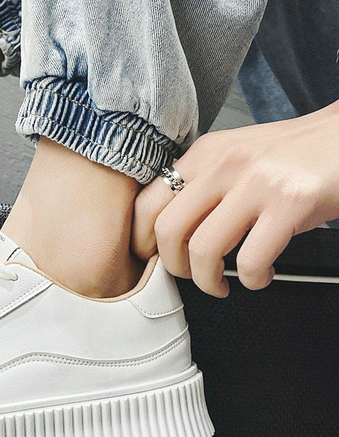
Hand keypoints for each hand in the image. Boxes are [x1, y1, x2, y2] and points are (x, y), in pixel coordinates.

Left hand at [132, 103, 338, 296]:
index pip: (147, 202)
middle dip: (173, 267)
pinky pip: (251, 260)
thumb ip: (202, 184)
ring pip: (203, 249)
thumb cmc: (295, 155)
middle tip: (190, 275)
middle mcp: (224, 164)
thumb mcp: (236, 156)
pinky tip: (260, 275)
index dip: (141, 240)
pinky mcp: (290, 203)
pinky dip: (252, 279)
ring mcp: (257, 183)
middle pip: (167, 230)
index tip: (151, 258)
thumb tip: (168, 232)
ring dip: (208, 281)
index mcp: (205, 153)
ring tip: (222, 284)